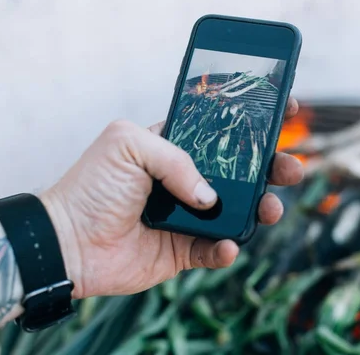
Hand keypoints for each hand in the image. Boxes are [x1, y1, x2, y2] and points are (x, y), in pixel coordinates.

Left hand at [41, 97, 304, 298]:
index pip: (221, 131)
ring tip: (270, 208)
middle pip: (241, 172)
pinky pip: (215, 250)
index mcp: (174, 148)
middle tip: (291, 167)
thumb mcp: (128, 145)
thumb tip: (209, 197)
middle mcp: (185, 181)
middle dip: (272, 167)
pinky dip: (227, 249)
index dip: (253, 122)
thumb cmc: (91, 186)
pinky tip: (228, 244)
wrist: (68, 242)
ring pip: (237, 211)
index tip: (284, 110)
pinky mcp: (183, 251)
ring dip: (261, 208)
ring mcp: (186, 217)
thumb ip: (177, 159)